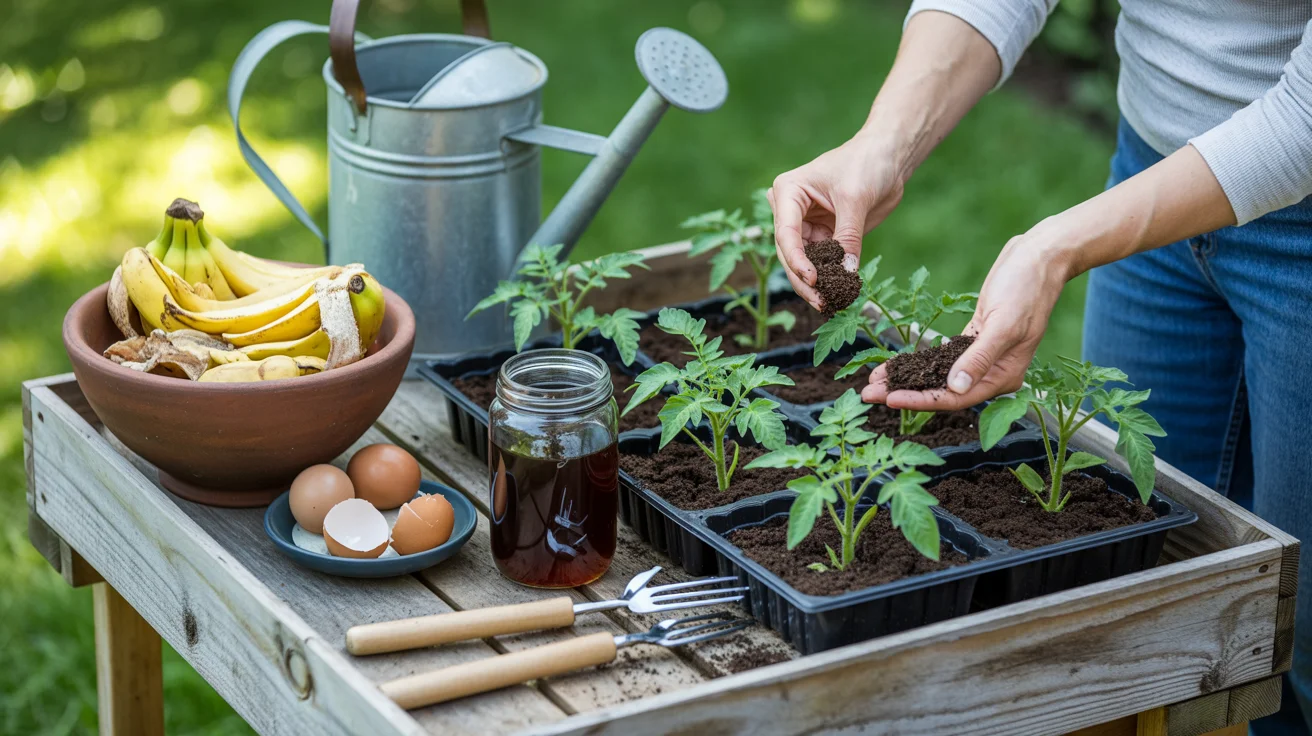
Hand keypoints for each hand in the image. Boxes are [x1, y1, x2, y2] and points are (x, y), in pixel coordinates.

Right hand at [768, 133, 906, 309]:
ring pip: (804, 262)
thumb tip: (846, 273)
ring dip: (816, 283)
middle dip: (804, 279)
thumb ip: (848, 237)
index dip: (797, 260)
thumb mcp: (856, 199)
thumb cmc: (866, 164)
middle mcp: (790, 211)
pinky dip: (830, 277)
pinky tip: (839, 292)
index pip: (786, 233)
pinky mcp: (824, 236)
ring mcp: (806, 225)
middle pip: (790, 253)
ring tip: (829, 303)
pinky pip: (823, 262)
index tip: (814, 279)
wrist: (888, 157)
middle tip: (820, 301)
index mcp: (788, 192)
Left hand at [862, 223, 1075, 409]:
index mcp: (1004, 376)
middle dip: (905, 393)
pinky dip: (918, 361)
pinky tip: (895, 364)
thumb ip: (980, 358)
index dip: (920, 401)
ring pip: (938, 376)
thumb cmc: (1027, 288)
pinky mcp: (973, 338)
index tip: (889, 399)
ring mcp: (981, 356)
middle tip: (868, 394)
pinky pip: (940, 357)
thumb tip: (957, 388)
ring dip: (907, 379)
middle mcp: (991, 372)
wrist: (1039, 256)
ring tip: (874, 381)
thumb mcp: (1004, 323)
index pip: (955, 398)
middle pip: (941, 391)